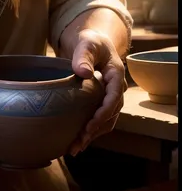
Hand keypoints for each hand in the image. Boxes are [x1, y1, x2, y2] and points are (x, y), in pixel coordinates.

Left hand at [68, 29, 126, 154]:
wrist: (93, 44)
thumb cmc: (90, 42)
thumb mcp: (87, 44)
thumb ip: (83, 56)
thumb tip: (83, 72)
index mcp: (116, 75)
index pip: (113, 98)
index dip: (103, 113)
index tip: (89, 125)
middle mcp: (116, 89)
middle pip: (111, 114)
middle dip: (95, 130)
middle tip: (78, 143)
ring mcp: (109, 97)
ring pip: (106, 122)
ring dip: (92, 136)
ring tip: (75, 148)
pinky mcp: (100, 102)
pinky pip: (99, 120)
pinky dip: (89, 132)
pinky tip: (76, 141)